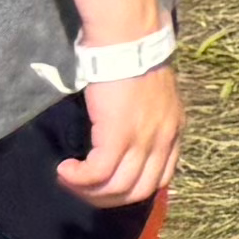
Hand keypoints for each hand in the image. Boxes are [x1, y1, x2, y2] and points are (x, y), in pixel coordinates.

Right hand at [66, 59, 182, 208]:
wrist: (128, 39)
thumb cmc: (133, 60)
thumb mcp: (151, 97)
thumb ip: (147, 120)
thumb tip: (124, 138)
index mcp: (174, 129)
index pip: (161, 178)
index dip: (132, 189)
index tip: (108, 184)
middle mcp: (163, 138)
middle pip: (139, 192)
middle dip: (107, 198)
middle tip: (83, 188)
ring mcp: (143, 139)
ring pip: (117, 188)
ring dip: (88, 191)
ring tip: (69, 178)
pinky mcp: (118, 135)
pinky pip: (98, 173)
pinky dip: (78, 179)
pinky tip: (65, 169)